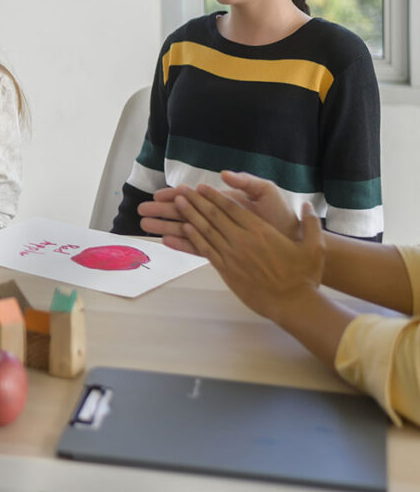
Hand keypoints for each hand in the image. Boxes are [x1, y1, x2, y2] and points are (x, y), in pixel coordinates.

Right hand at [139, 170, 298, 252]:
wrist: (294, 243)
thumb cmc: (281, 217)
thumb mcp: (267, 193)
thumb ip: (246, 182)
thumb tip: (223, 174)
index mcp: (224, 202)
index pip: (194, 197)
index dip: (174, 195)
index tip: (157, 196)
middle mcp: (218, 218)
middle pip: (183, 213)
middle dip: (162, 212)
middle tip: (141, 212)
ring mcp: (218, 235)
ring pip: (185, 230)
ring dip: (165, 228)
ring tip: (144, 228)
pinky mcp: (222, 251)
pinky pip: (197, 247)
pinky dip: (181, 244)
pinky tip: (166, 242)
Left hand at [176, 185, 323, 323]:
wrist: (292, 304)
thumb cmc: (304, 276)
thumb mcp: (314, 246)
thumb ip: (311, 223)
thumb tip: (307, 204)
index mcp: (261, 231)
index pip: (232, 207)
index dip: (214, 195)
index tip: (201, 187)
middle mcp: (243, 240)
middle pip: (214, 215)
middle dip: (196, 201)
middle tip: (181, 190)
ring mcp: (232, 256)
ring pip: (206, 231)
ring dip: (190, 215)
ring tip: (177, 203)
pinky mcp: (227, 271)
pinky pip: (206, 250)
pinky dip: (194, 238)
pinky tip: (185, 229)